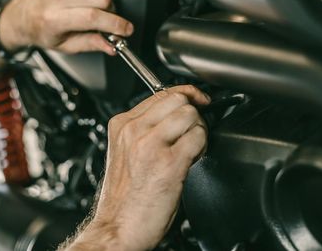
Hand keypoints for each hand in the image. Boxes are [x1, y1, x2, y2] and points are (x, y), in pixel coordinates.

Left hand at [0, 0, 132, 54]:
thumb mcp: (66, 46)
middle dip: (111, 13)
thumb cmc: (45, 31)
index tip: (126, 29)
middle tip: (104, 21)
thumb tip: (112, 46)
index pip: (92, 17)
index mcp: (55, 18)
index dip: (115, 24)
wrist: (27, 15)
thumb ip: (91, 45)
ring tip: (97, 7)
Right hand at [70, 85, 210, 250]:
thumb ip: (145, 128)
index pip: (162, 93)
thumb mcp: (126, 152)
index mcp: (122, 125)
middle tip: (191, 132)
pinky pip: (198, 137)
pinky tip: (192, 160)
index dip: (186, 94)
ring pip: (190, 115)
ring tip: (191, 148)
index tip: (197, 99)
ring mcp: (151, 145)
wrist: (118, 228)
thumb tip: (175, 113)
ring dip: (198, 130)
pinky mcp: (169, 162)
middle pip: (178, 100)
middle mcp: (134, 131)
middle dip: (192, 114)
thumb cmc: (125, 197)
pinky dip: (202, 147)